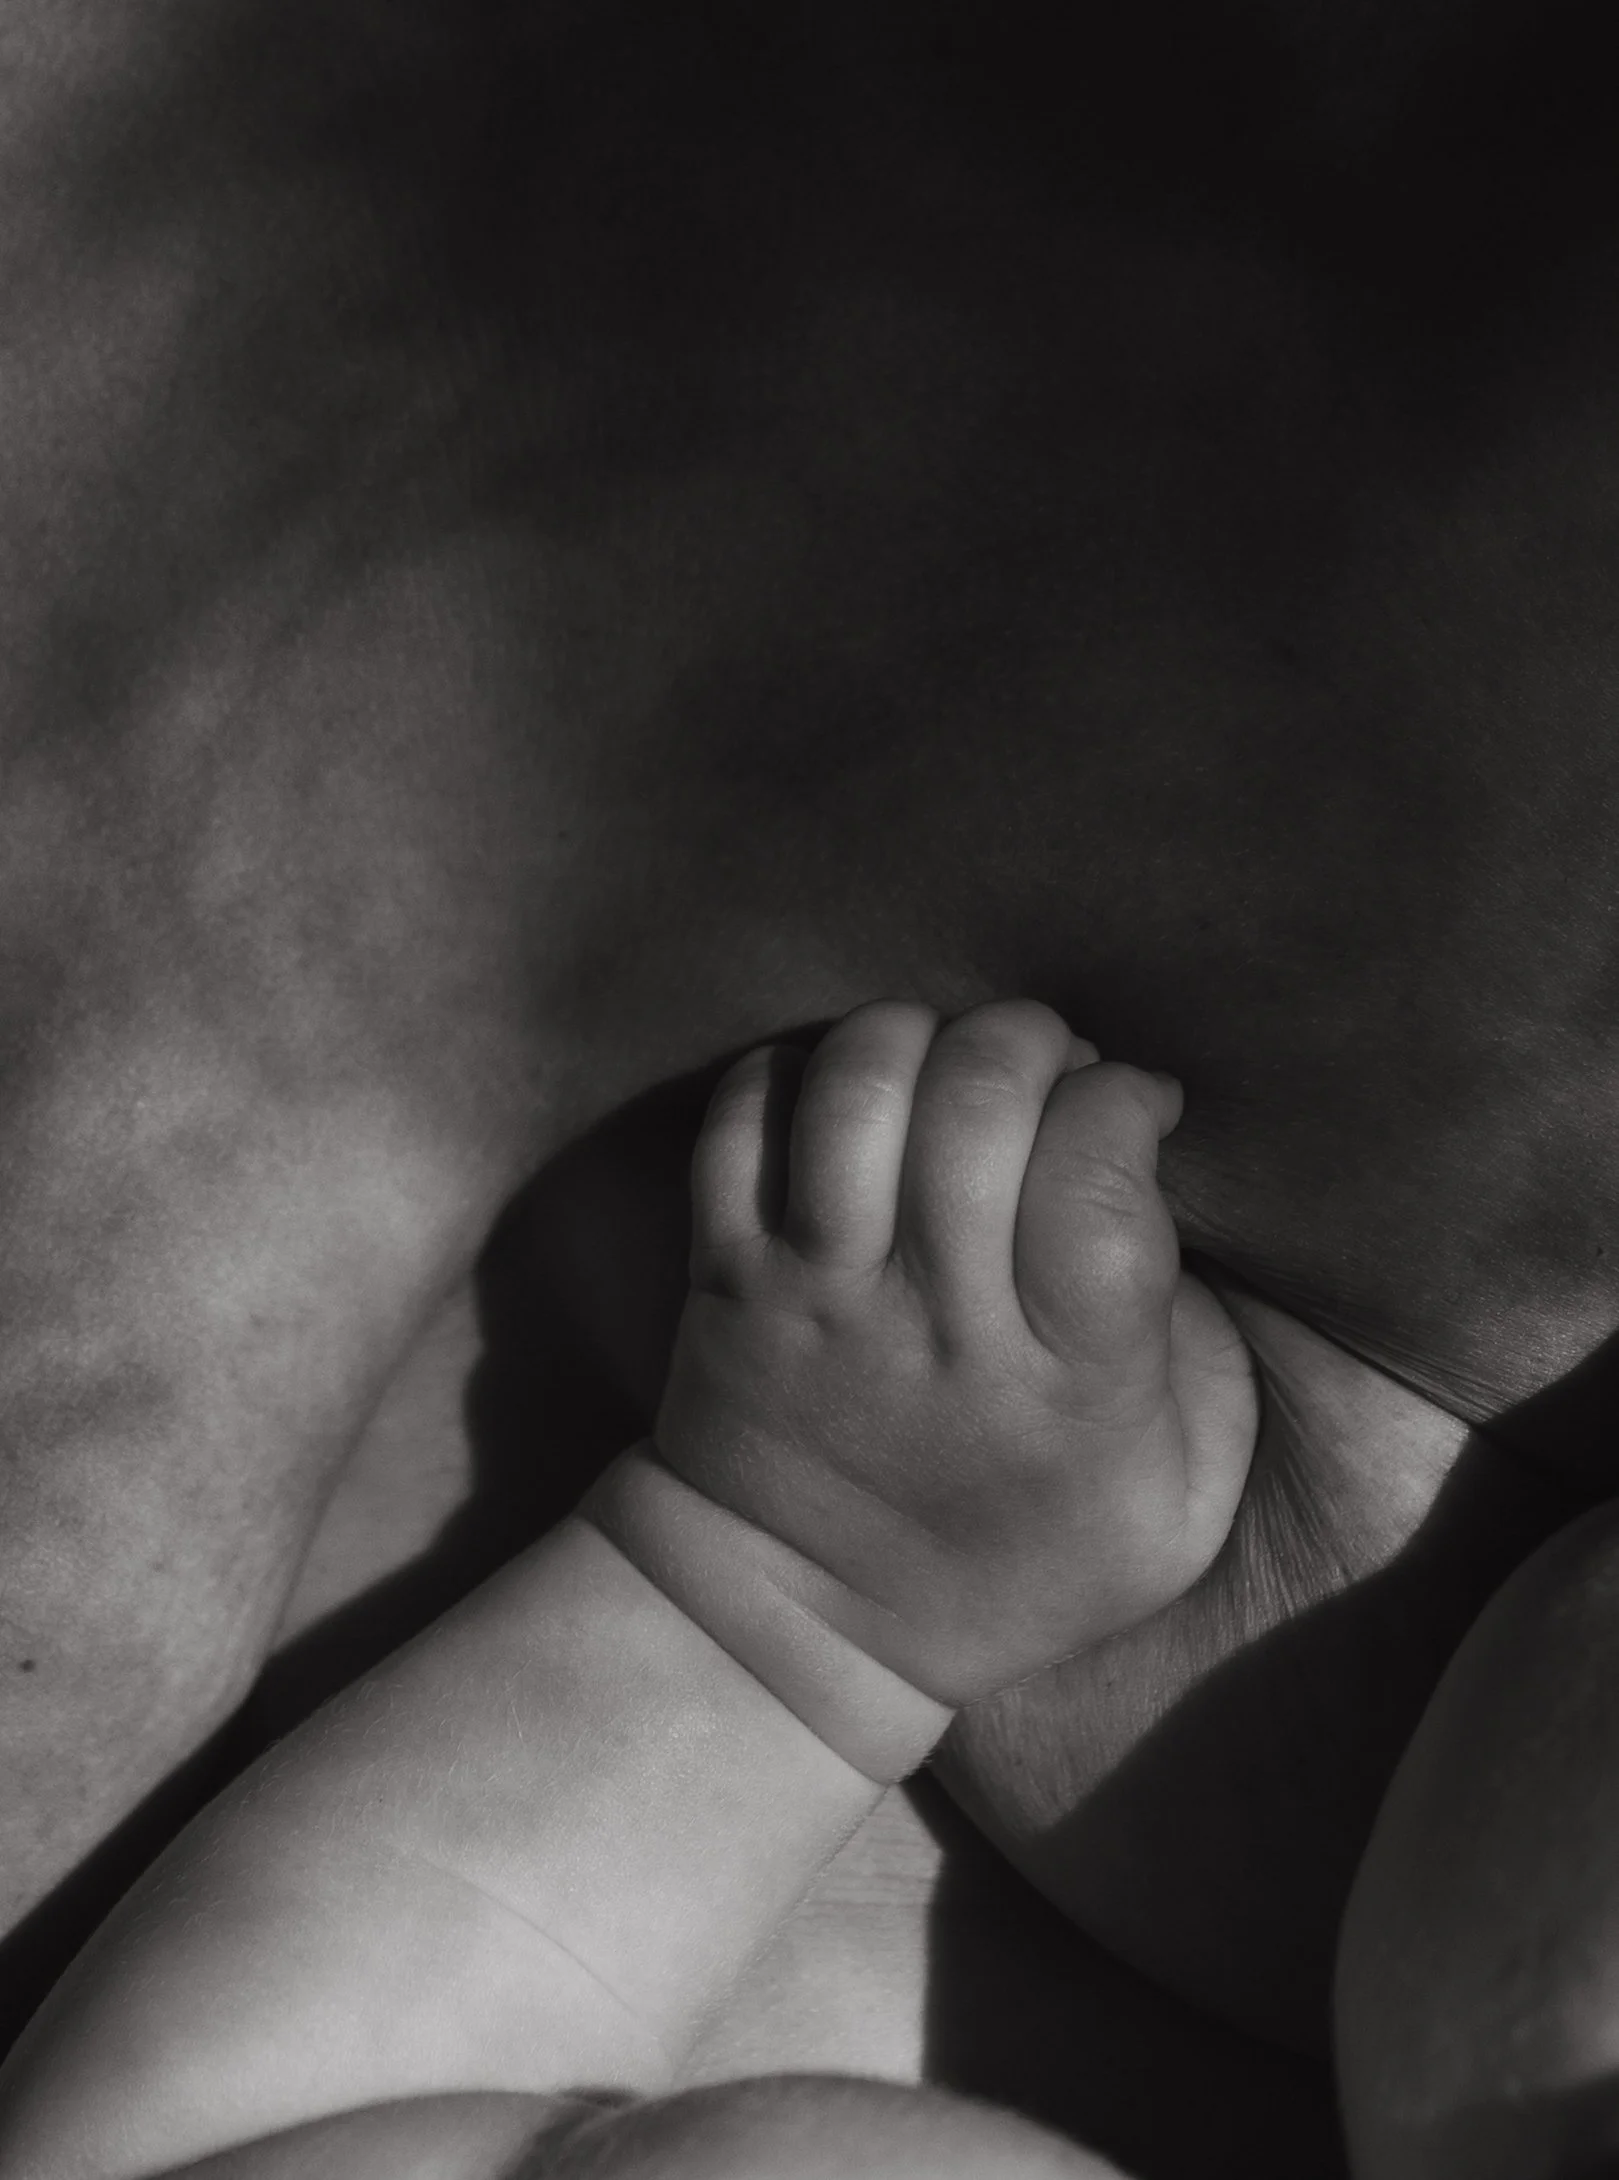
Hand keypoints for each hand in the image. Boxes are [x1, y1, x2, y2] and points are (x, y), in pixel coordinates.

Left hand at [653, 998, 1257, 1707]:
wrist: (805, 1623)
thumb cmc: (1021, 1561)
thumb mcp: (1182, 1506)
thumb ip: (1214, 1356)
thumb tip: (1163, 1184)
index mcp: (1068, 1387)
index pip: (1096, 1181)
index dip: (1121, 1103)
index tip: (1133, 1107)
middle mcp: (935, 1329)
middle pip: (975, 1110)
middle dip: (1028, 1041)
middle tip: (1049, 1060)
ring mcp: (816, 1297)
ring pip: (853, 1094)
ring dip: (912, 1035)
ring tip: (945, 1063)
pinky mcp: (724, 1276)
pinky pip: (740, 1122)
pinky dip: (793, 1073)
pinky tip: (852, 1101)